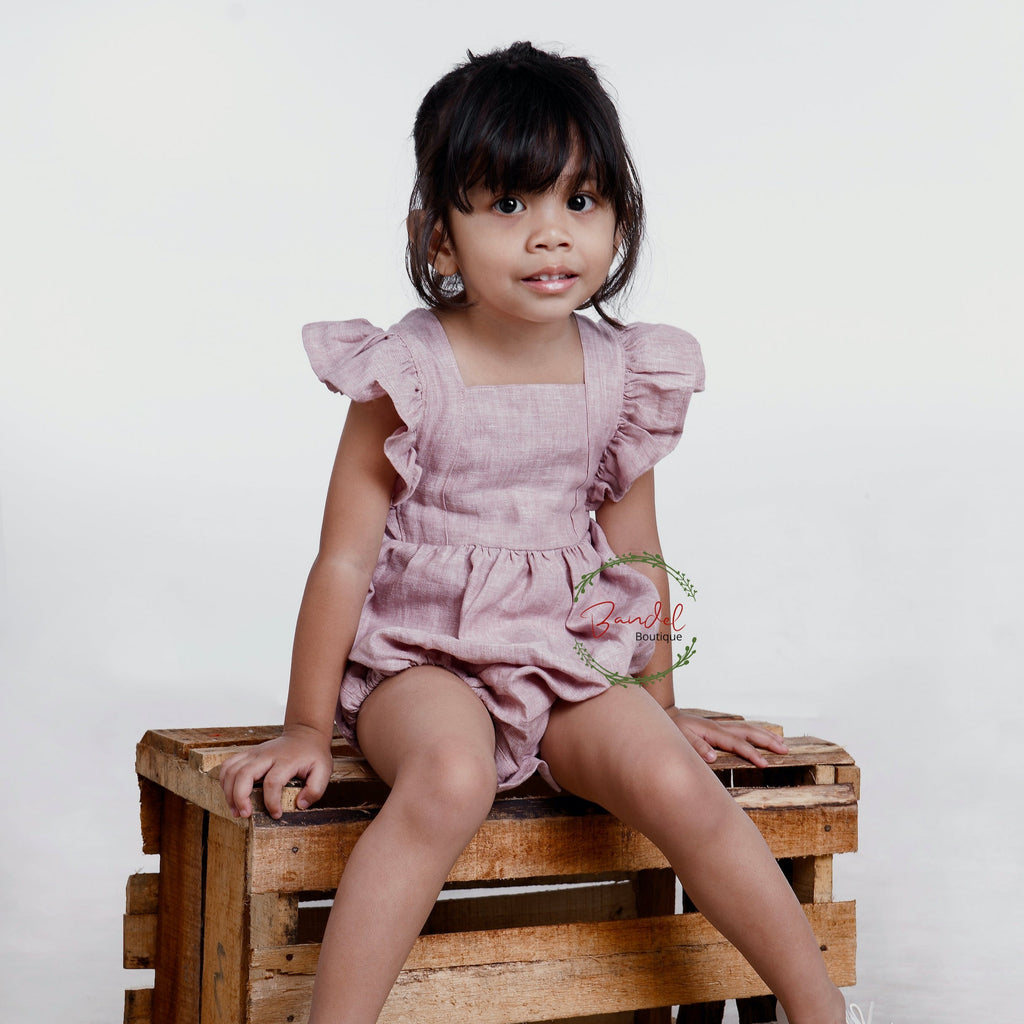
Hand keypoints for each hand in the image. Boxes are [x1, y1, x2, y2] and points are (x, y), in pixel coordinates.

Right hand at [218, 725, 333, 819]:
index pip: (272, 782)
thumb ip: (315, 790)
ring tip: (236, 811)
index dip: (271, 802)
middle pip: (244, 774)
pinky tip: (230, 796)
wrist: (304, 734)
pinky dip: (224, 782)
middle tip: (245, 815)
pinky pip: (228, 766)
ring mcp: (254, 753)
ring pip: (231, 770)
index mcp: (286, 760)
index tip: (276, 814)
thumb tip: (299, 805)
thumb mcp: (324, 770)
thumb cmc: (313, 755)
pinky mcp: (247, 754)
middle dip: (240, 797)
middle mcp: (266, 755)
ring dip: (229, 793)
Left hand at [666, 709, 788, 767]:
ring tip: (783, 744)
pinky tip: (765, 738)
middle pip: (749, 733)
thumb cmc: (674, 731)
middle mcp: (720, 727)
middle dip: (768, 742)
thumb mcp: (681, 740)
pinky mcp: (721, 729)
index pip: (737, 744)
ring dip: (766, 736)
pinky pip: (743, 730)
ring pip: (749, 729)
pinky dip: (757, 733)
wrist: (667, 718)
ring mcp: (722, 727)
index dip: (752, 754)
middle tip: (785, 751)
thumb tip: (712, 757)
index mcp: (713, 732)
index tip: (765, 765)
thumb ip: (696, 748)